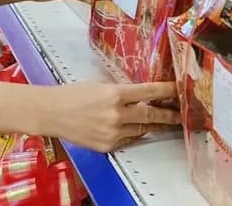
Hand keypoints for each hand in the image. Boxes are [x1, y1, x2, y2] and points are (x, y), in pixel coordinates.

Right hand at [41, 82, 180, 151]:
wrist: (51, 113)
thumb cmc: (72, 95)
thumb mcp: (100, 85)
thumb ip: (121, 91)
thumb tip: (142, 93)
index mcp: (115, 94)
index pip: (149, 92)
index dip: (167, 90)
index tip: (178, 89)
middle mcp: (117, 114)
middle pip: (152, 114)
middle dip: (168, 114)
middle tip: (180, 113)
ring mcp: (113, 132)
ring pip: (142, 128)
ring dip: (151, 123)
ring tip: (161, 119)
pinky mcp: (108, 145)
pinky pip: (129, 139)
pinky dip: (133, 132)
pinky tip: (133, 126)